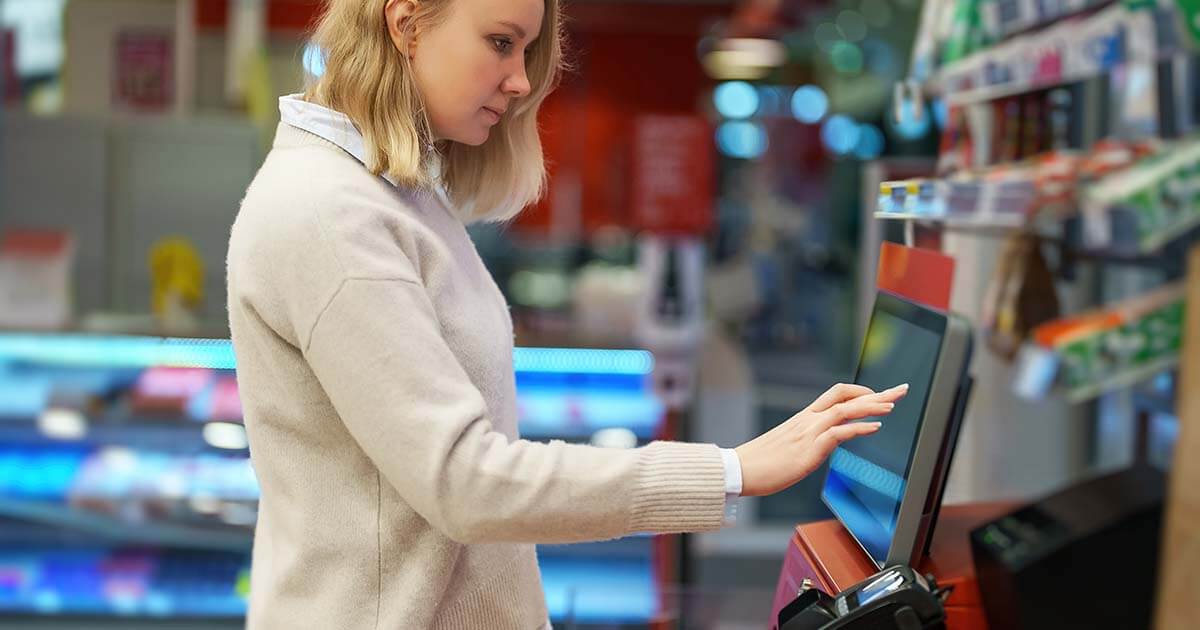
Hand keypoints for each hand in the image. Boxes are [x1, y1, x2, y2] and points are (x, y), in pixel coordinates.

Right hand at [734, 382, 908, 496]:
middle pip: (847, 397)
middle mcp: (809, 420)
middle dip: (878, 393)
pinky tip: (875, 427)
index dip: (861, 392)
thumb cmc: (761, 462)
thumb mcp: (787, 445)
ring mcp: (809, 432)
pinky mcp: (809, 449)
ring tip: (893, 405)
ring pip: (846, 410)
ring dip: (872, 407)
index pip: (836, 394)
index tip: (879, 394)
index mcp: (804, 418)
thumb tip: (821, 445)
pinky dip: (859, 428)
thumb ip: (806, 440)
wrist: (740, 469)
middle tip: (901, 390)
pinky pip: (839, 433)